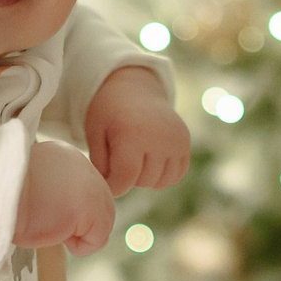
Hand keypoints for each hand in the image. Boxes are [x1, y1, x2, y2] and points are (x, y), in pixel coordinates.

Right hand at [14, 141, 114, 255]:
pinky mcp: (92, 208)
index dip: (65, 210)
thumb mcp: (25, 185)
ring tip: (44, 224)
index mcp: (63, 155)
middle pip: (98, 207)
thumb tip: (58, 216)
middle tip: (42, 222)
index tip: (40, 212)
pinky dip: (77, 246)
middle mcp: (82, 165)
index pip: (80, 191)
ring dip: (72, 234)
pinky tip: (53, 231)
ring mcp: (91, 185)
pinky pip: (95, 241)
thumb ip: (48, 192)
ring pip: (99, 226)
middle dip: (75, 224)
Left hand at [82, 68, 191, 195]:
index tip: (105, 180)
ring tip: (135, 158)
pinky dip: (163, 174)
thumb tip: (111, 192)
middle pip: (142, 182)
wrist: (135, 89)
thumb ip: (100, 165)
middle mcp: (159, 138)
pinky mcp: (185, 142)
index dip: (112, 186)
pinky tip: (150, 159)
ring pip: (161, 182)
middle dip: (127, 178)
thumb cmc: (109, 113)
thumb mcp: (96, 134)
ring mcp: (176, 140)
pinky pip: (176, 175)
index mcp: (132, 134)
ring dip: (145, 178)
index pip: (124, 179)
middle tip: (119, 159)